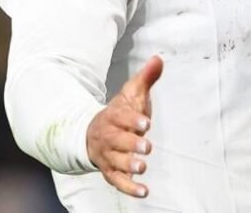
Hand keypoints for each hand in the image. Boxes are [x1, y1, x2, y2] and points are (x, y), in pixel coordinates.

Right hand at [86, 55, 162, 197]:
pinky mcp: (110, 171)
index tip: (145, 122)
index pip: (121, 117)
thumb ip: (146, 78)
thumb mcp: (131, 94)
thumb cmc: (119, 113)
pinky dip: (129, 187)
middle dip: (131, 144)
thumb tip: (158, 59)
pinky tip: (144, 191)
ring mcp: (108, 155)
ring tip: (142, 168)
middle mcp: (108, 137)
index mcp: (113, 116)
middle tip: (147, 146)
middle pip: (117, 141)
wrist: (92, 133)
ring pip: (115, 161)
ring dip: (128, 166)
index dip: (132, 119)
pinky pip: (117, 181)